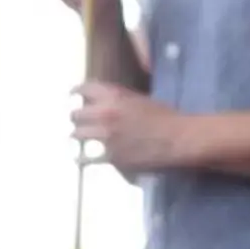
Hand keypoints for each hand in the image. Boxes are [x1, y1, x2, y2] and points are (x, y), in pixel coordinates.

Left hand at [71, 81, 191, 177]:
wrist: (178, 139)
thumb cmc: (166, 117)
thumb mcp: (140, 100)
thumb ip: (119, 100)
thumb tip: (105, 104)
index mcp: (114, 96)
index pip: (84, 89)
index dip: (75, 92)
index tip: (72, 95)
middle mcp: (105, 113)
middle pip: (76, 114)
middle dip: (76, 117)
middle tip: (76, 121)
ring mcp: (105, 136)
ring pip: (76, 135)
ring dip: (77, 136)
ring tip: (77, 138)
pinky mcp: (110, 157)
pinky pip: (88, 158)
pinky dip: (83, 159)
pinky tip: (79, 159)